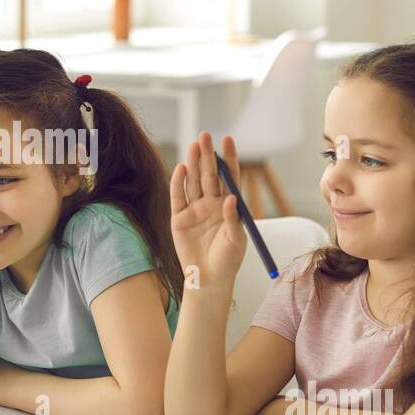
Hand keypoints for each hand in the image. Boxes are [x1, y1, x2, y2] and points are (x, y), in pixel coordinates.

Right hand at [169, 131, 247, 295]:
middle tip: (206, 135)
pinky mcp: (179, 218)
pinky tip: (181, 169)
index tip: (228, 139)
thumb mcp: (236, 241)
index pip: (230, 176)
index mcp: (229, 206)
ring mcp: (195, 209)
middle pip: (210, 174)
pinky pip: (177, 197)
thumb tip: (230, 198)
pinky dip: (178, 183)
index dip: (229, 158)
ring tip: (194, 145)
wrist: (208, 279)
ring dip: (194, 163)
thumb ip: (232, 219)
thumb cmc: (228, 261)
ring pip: (194, 181)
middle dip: (208, 155)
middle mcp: (212, 203)